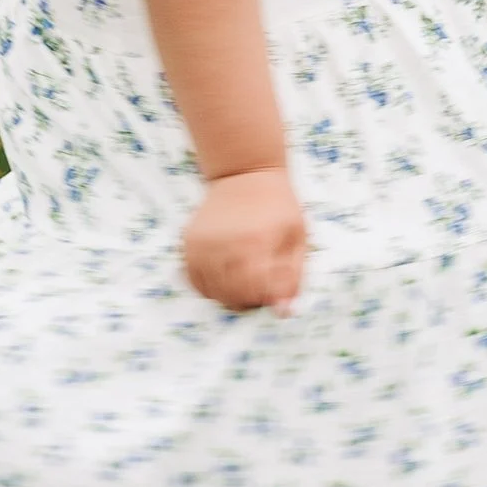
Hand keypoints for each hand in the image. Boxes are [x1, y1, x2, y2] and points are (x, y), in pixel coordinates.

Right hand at [182, 168, 309, 312]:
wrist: (244, 173)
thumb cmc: (277, 206)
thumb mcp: (297, 237)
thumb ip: (293, 277)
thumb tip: (283, 313)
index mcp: (255, 242)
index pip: (257, 293)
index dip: (269, 297)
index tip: (276, 285)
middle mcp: (224, 244)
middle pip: (234, 297)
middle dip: (252, 299)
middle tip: (262, 283)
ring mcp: (203, 244)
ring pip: (214, 293)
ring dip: (231, 295)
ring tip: (245, 278)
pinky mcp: (189, 243)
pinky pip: (195, 282)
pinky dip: (211, 288)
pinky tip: (225, 275)